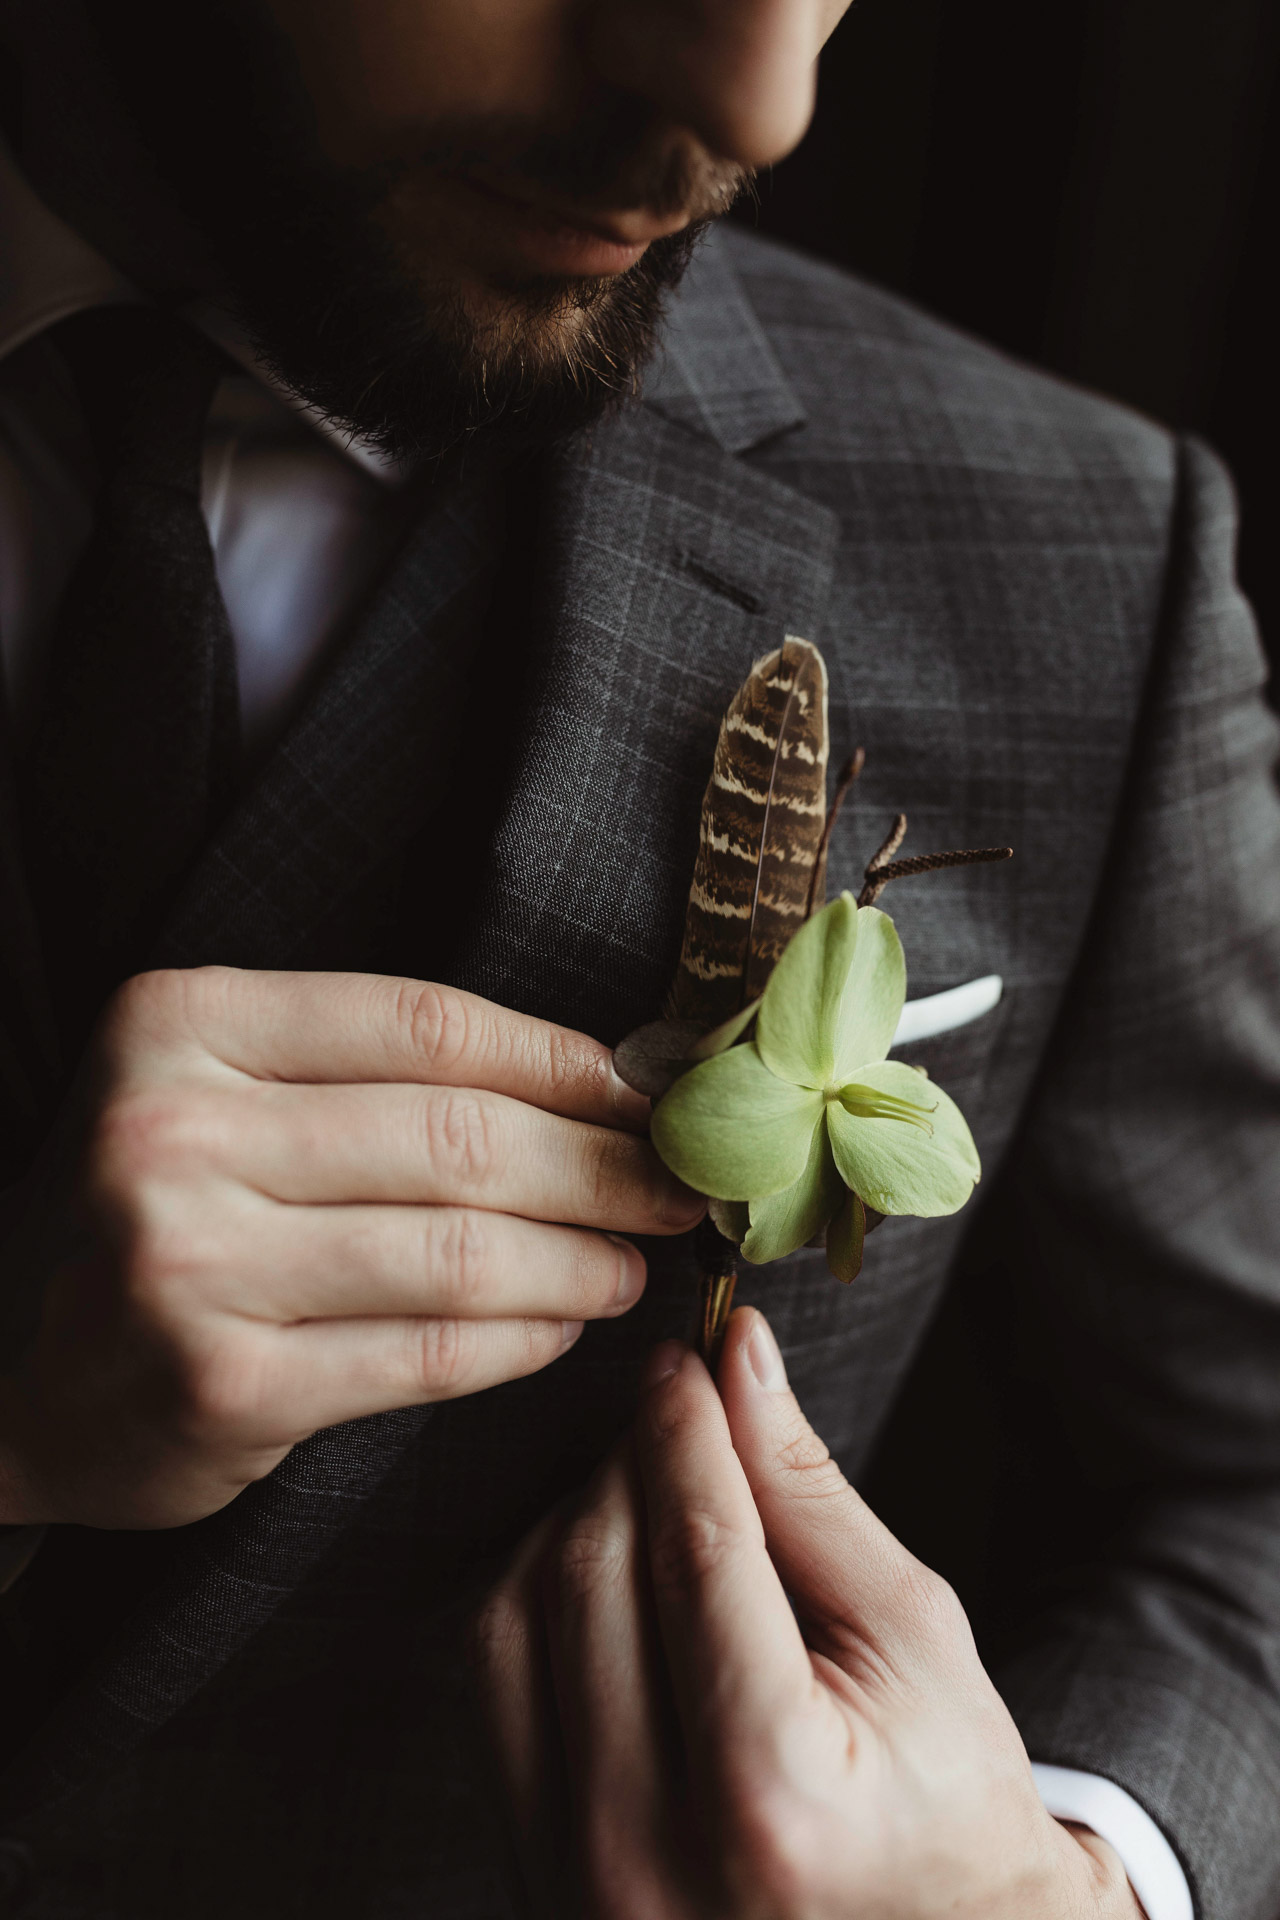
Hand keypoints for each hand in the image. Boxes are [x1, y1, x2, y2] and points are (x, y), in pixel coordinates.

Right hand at [0, 968, 701, 1528]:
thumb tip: (595, 1080)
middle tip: (679, 1185)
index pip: (426, 1026)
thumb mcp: (216, 1092)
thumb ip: (370, 1075)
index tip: (650, 1093)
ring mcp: (190, 1264)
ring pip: (457, 1251)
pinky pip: (426, 1355)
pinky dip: (520, 1341)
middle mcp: (172, 1131)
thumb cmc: (146, 1211)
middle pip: (457, 1137)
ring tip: (632, 1261)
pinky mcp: (222, 1387)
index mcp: (179, 1023)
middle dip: (600, 1165)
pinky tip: (563, 1326)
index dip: (564, 1061)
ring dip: (578, 1259)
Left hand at [474, 1308, 1145, 1918]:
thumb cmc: (947, 1796)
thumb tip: (737, 1357)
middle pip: (591, 1571)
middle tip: (682, 1408)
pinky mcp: (532, 1871)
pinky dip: (539, 1596)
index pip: (696, 1550)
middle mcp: (648, 1851)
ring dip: (578, 1520)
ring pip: (516, 1613)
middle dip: (632, 1459)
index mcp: (773, 1794)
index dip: (684, 1426)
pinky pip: (491, 1683)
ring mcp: (574, 1877)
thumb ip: (808, 1493)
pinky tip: (612, 1574)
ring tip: (656, 1498)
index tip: (687, 1353)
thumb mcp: (913, 1636)